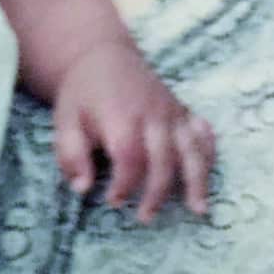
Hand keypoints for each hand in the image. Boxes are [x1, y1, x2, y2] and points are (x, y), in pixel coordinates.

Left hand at [52, 39, 214, 221]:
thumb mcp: (64, 122)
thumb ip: (71, 155)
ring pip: (192, 149)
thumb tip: (82, 189)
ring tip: (198, 210)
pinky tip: (208, 174)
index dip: (124, 184)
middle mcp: (152, 114)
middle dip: (157, 192)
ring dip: (197, 180)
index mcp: (120, 117)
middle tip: (145, 217)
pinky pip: (203, 133)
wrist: (103, 56)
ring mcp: (172, 111)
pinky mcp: (182, 110)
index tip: (113, 201)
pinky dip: (209, 153)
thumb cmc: (82, 95)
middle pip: (164, 158)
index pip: (130, 157)